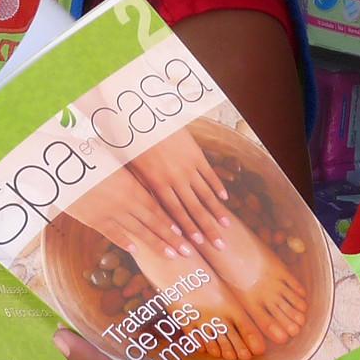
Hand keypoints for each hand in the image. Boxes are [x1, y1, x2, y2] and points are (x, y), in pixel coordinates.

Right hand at [71, 165, 194, 261]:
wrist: (61, 163)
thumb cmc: (90, 156)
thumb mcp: (116, 162)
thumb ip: (131, 174)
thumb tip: (145, 174)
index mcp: (132, 186)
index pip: (157, 208)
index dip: (172, 222)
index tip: (185, 232)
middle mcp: (124, 202)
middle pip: (153, 224)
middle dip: (171, 239)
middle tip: (187, 252)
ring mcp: (109, 213)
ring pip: (136, 232)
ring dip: (155, 245)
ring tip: (170, 255)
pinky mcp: (92, 219)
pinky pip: (112, 233)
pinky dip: (123, 241)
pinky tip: (134, 251)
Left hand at [126, 130, 233, 247]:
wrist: (144, 114)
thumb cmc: (132, 143)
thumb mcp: (133, 169)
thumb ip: (144, 188)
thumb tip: (148, 207)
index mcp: (158, 184)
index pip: (175, 212)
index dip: (186, 229)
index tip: (196, 245)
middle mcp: (176, 178)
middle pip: (194, 208)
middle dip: (207, 229)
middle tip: (219, 245)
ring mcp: (188, 166)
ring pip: (205, 193)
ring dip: (216, 212)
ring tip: (226, 227)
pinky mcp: (196, 154)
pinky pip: (209, 174)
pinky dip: (217, 187)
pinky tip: (224, 199)